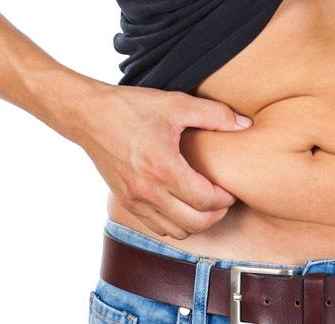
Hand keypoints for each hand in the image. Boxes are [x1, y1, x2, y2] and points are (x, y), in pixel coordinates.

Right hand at [69, 84, 252, 238]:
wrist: (88, 115)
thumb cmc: (132, 107)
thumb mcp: (176, 103)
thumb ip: (215, 114)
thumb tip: (245, 124)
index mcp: (163, 168)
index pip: (205, 200)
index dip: (225, 199)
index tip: (230, 189)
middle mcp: (148, 190)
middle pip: (194, 223)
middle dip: (216, 214)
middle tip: (223, 199)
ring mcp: (134, 200)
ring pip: (176, 231)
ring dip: (196, 222)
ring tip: (204, 203)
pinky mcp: (126, 202)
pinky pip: (157, 227)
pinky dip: (176, 223)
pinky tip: (182, 203)